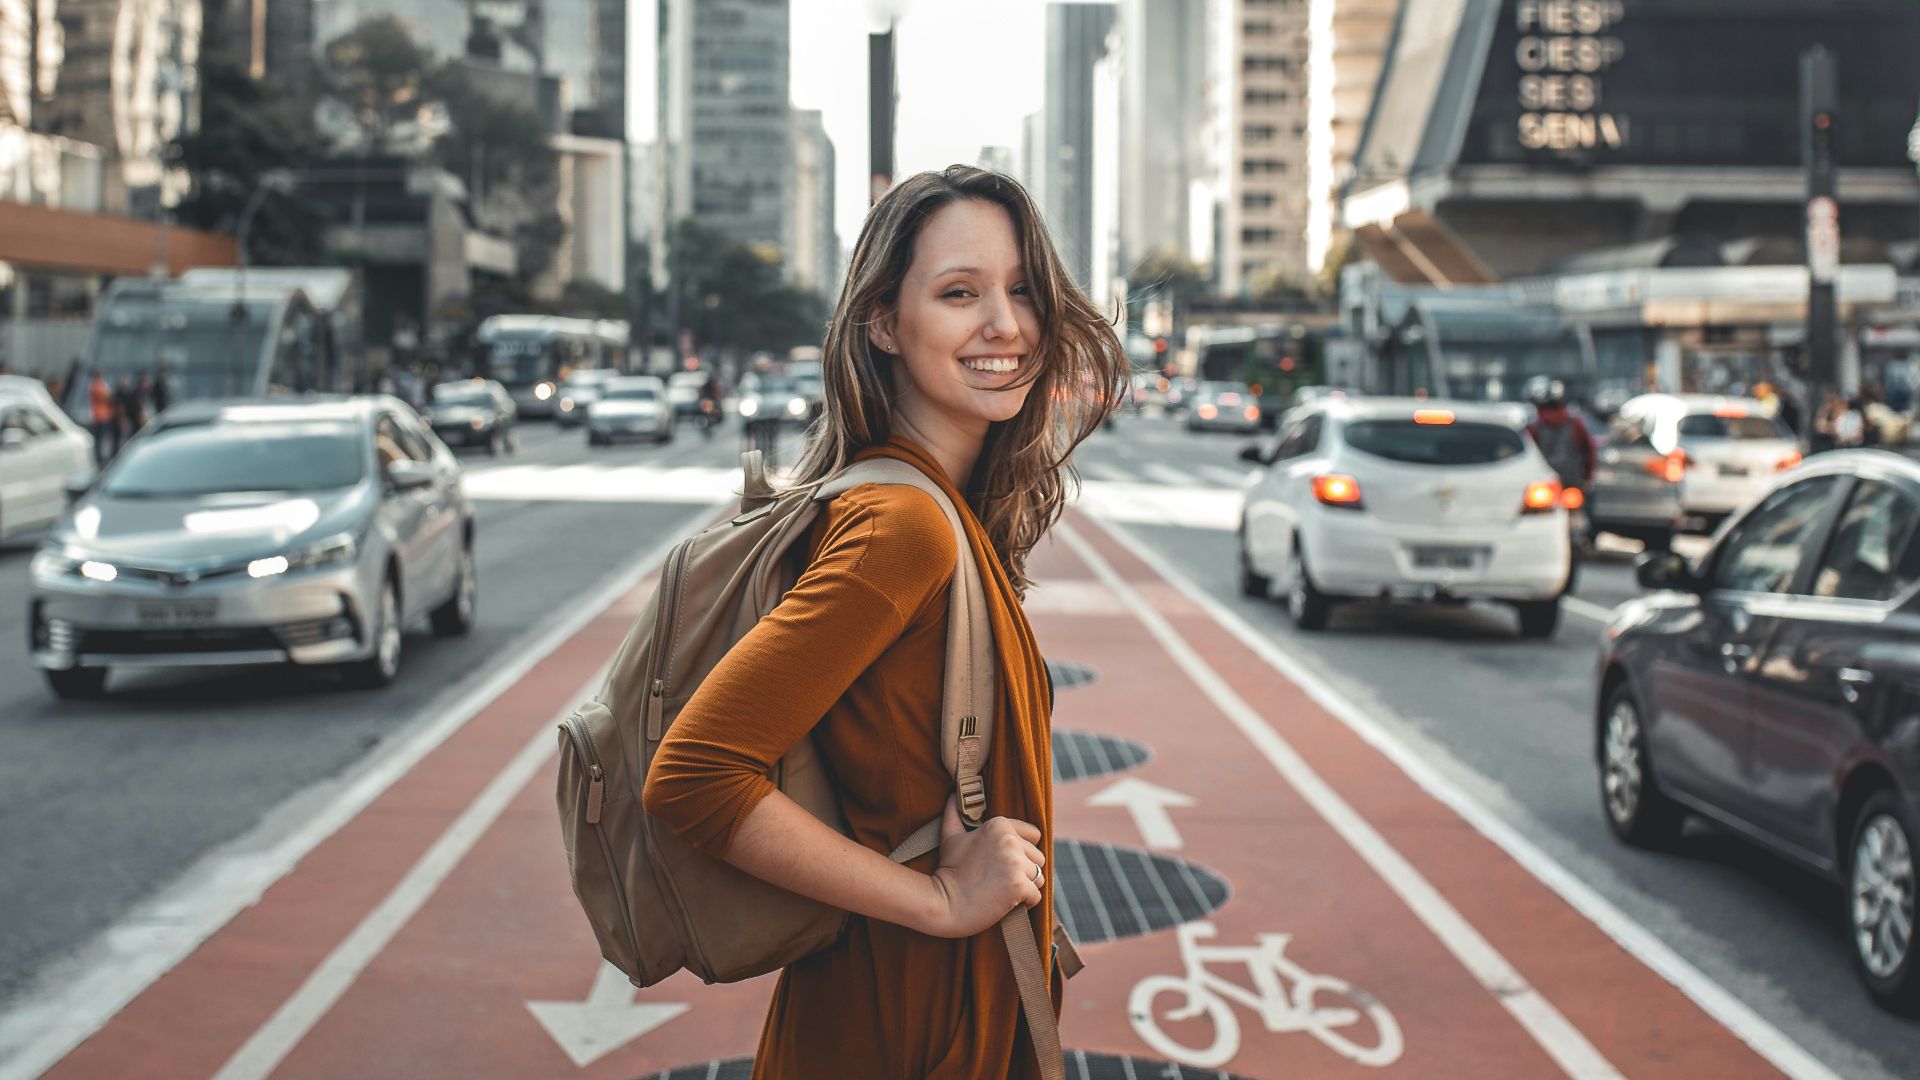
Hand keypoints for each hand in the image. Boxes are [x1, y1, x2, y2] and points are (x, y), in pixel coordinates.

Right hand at [919, 796, 1044, 938]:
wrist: (943, 903)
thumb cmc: (948, 870)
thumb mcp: (950, 837)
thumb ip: (955, 814)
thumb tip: (953, 795)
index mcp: (999, 825)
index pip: (1034, 835)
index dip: (1022, 851)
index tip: (1002, 862)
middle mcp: (1010, 840)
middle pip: (1038, 858)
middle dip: (1024, 871)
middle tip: (999, 879)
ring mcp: (1015, 863)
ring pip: (1040, 877)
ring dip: (1026, 887)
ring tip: (1002, 890)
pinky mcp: (1019, 886)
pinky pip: (1036, 896)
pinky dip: (1025, 903)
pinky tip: (1005, 902)